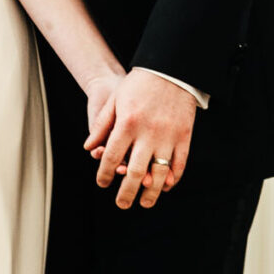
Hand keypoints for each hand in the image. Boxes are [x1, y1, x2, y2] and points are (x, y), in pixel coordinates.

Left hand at [86, 69, 196, 209]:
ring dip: (151, 192)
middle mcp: (147, 134)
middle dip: (126, 192)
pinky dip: (173, 178)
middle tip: (122, 204)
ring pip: (159, 173)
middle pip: (134, 171)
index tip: (101, 183)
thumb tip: (88, 147)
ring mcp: (168, 136)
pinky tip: (166, 186)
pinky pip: (179, 164)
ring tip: (145, 203)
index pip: (111, 157)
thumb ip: (101, 125)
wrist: (171, 69)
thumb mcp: (115, 100)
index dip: (104, 173)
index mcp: (127, 124)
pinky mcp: (184, 136)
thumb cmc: (139, 84)